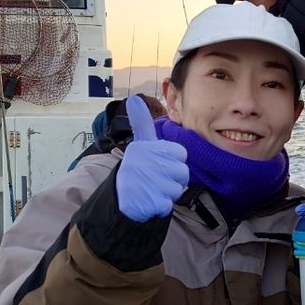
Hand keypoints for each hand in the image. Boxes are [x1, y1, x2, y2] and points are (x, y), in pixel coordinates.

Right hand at [115, 96, 188, 220]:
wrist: (121, 197)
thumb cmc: (136, 169)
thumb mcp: (140, 144)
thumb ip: (141, 123)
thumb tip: (133, 99)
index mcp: (150, 148)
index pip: (181, 153)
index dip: (173, 160)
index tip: (160, 162)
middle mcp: (150, 163)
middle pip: (183, 173)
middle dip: (173, 178)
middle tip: (157, 178)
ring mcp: (150, 183)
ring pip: (177, 189)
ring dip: (168, 192)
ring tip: (153, 188)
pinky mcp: (151, 202)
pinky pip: (168, 203)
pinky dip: (161, 204)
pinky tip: (150, 200)